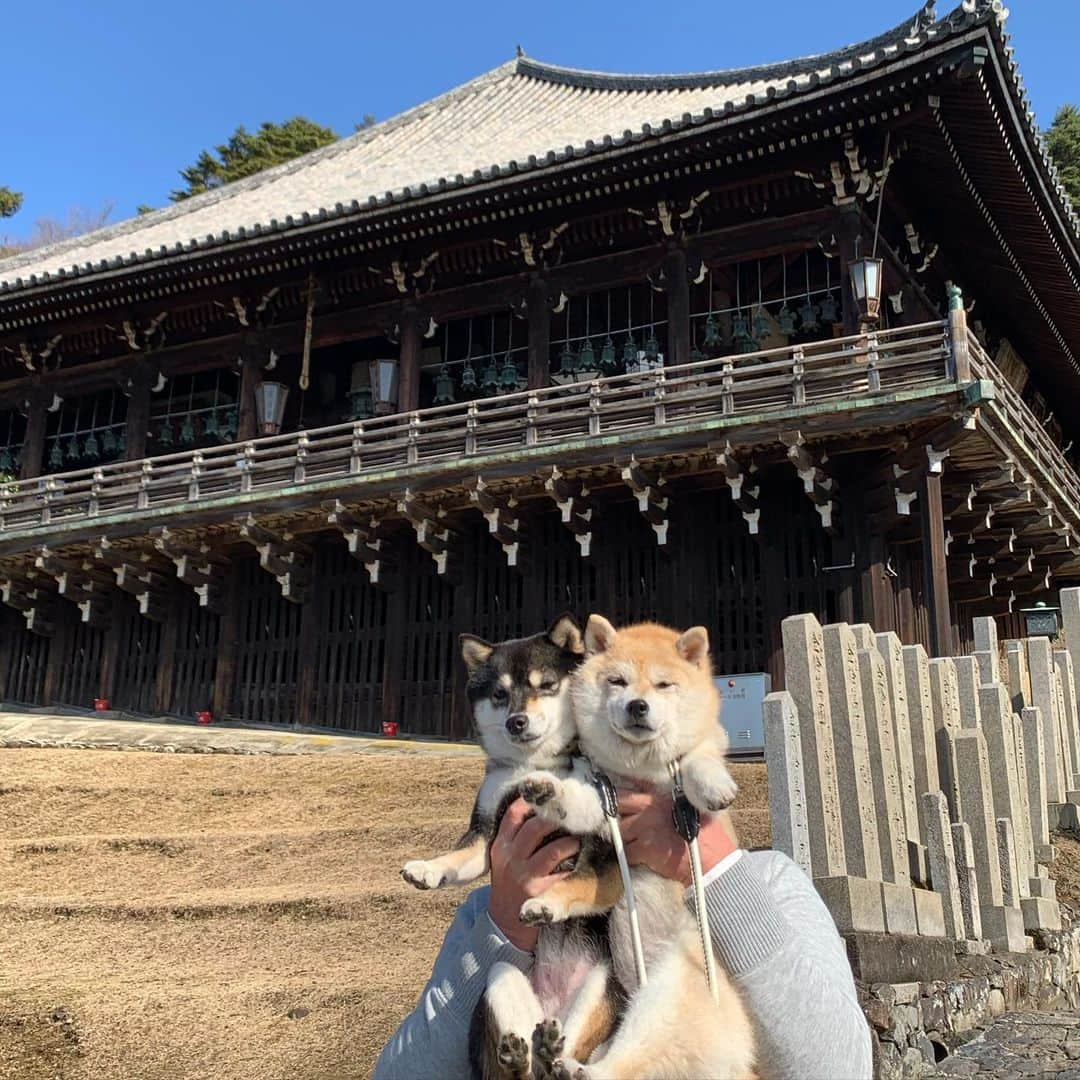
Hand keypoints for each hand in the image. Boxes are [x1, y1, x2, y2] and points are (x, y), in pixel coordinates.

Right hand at [488, 798, 580, 951]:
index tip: (548, 796)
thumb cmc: (508, 886)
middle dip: (557, 819)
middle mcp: (510, 857)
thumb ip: (515, 838)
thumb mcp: (503, 860)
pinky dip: (571, 865)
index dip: (531, 802)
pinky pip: (560, 872)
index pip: (513, 815)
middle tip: (571, 815)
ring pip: (552, 849)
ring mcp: (523, 874)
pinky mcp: (537, 890)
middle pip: (535, 827)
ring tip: (578, 840)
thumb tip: (540, 813)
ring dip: (570, 842)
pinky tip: (578, 861)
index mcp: (501, 846)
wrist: (504, 924)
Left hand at [618, 786, 736, 886]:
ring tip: (640, 841)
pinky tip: (645, 856)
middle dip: (617, 813)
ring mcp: (646, 827)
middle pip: (618, 803)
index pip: (631, 784)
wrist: (712, 860)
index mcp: (660, 794)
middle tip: (624, 821)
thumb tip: (647, 787)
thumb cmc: (703, 833)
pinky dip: (632, 856)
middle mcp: (650, 807)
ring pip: (620, 830)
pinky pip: (627, 852)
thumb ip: (669, 794)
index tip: (611, 791)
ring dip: (626, 837)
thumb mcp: (689, 803)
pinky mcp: (645, 848)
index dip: (619, 789)